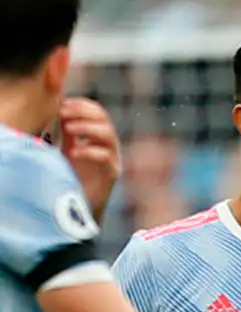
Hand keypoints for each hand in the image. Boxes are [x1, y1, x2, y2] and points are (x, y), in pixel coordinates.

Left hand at [59, 98, 121, 222]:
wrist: (81, 207)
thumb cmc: (74, 178)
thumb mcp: (68, 148)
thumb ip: (69, 131)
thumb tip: (57, 107)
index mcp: (99, 137)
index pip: (97, 112)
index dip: (81, 105)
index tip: (62, 104)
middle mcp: (108, 145)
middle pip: (104, 118)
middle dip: (83, 112)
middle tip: (63, 113)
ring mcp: (112, 159)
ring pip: (108, 134)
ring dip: (87, 127)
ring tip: (68, 129)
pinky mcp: (111, 174)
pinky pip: (106, 157)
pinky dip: (89, 151)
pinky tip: (73, 153)